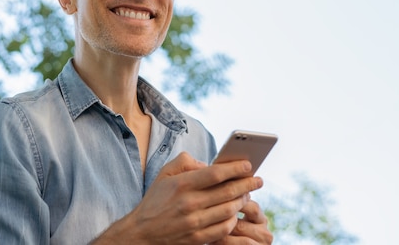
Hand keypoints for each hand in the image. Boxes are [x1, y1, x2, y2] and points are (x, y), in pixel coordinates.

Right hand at [92, 152, 263, 244]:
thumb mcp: (165, 174)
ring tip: (247, 195)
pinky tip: (234, 213)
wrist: (141, 233)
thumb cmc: (156, 200)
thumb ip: (186, 162)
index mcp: (182, 184)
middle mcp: (189, 204)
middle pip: (228, 192)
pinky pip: (223, 229)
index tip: (248, 166)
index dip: (236, 169)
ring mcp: (194, 223)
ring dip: (242, 201)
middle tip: (258, 180)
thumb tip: (207, 163)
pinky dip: (233, 220)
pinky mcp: (196, 239)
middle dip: (247, 184)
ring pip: (229, 210)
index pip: (216, 174)